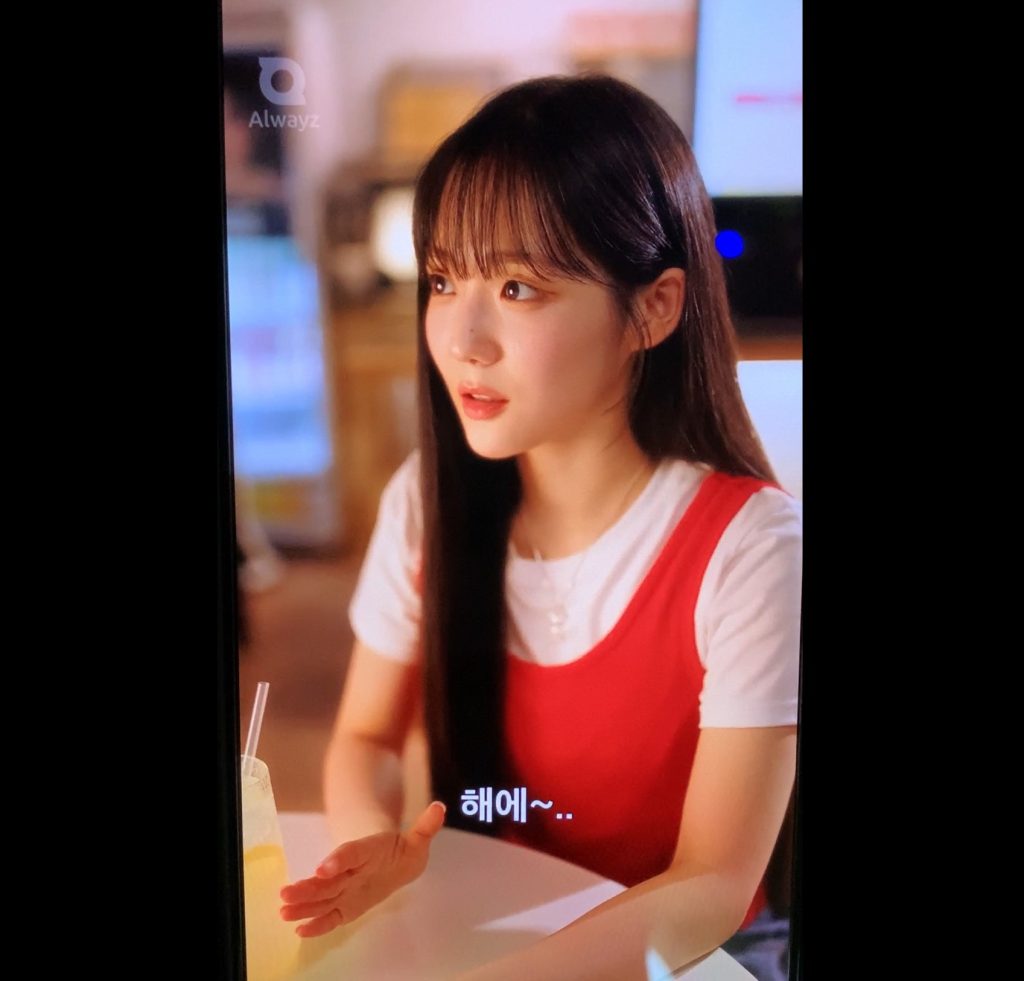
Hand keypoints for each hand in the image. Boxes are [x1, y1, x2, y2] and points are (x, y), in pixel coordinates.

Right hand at [279, 800, 445, 937]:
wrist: (394, 860)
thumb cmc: (403, 850)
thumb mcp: (417, 839)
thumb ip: (425, 827)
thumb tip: (440, 808)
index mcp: (367, 850)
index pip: (351, 853)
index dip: (338, 859)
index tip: (323, 868)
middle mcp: (351, 869)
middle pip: (328, 879)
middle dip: (308, 887)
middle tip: (286, 894)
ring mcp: (346, 888)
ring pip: (322, 896)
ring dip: (303, 904)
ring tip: (283, 911)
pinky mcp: (346, 905)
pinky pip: (330, 915)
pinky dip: (316, 923)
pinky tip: (299, 930)